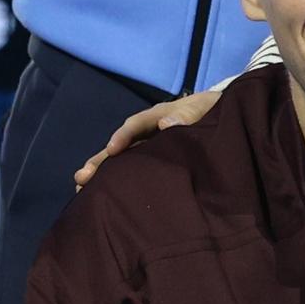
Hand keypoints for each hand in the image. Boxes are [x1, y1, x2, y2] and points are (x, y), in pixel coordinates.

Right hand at [77, 87, 224, 186]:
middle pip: (120, 145)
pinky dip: (116, 179)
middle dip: (101, 160)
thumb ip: (187, 115)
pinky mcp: (153, 161)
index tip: (111, 150)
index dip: (123, 137)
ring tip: (81, 188)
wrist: (223, 118)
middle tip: (82, 177)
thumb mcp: (203, 110)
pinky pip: (132, 169)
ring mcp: (148, 146)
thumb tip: (166, 124)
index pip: (136, 125)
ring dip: (102, 172)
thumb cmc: (211, 112)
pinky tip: (101, 193)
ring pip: (121, 159)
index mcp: (157, 116)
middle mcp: (147, 131)